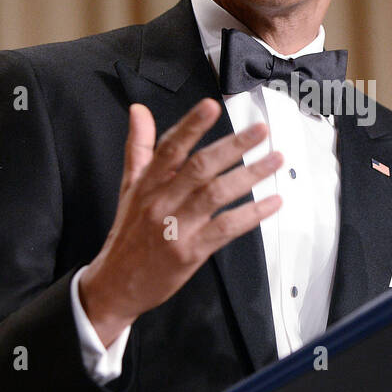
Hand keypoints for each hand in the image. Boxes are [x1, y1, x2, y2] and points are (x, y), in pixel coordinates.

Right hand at [79, 98, 282, 345]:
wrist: (116, 285)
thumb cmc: (129, 234)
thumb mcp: (129, 187)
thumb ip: (139, 147)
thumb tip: (138, 110)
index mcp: (147, 183)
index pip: (170, 148)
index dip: (191, 126)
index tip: (211, 106)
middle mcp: (160, 202)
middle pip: (200, 167)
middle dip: (233, 146)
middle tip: (261, 131)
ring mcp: (176, 228)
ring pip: (216, 194)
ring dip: (250, 175)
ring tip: (275, 160)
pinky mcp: (190, 252)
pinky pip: (226, 228)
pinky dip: (252, 214)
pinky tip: (273, 202)